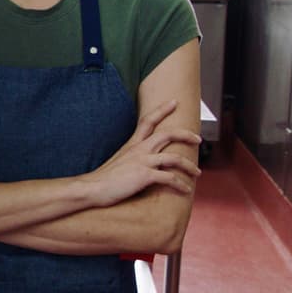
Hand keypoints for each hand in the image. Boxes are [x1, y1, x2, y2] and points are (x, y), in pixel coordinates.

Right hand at [83, 99, 201, 206]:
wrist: (93, 188)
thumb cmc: (105, 177)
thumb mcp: (119, 160)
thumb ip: (131, 156)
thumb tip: (141, 160)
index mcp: (132, 144)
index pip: (148, 121)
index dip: (162, 110)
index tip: (174, 102)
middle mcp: (139, 149)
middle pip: (168, 134)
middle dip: (186, 134)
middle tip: (198, 138)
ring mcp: (143, 161)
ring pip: (175, 158)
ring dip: (189, 166)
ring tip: (197, 172)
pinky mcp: (145, 176)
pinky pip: (170, 178)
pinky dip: (181, 184)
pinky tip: (186, 190)